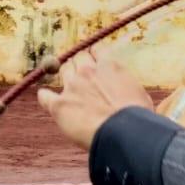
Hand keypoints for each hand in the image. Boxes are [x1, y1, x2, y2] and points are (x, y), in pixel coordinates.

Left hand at [37, 51, 153, 149]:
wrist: (123, 134)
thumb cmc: (137, 118)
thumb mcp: (139, 94)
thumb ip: (126, 85)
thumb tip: (126, 88)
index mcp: (110, 66)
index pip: (96, 50)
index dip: (94, 55)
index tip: (94, 60)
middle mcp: (88, 71)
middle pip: (78, 58)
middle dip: (79, 63)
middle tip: (81, 72)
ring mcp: (72, 86)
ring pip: (63, 71)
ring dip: (66, 75)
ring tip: (69, 85)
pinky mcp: (59, 105)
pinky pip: (45, 96)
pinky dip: (45, 96)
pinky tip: (46, 98)